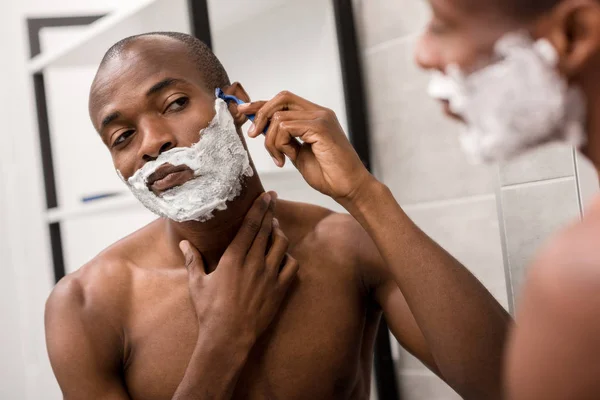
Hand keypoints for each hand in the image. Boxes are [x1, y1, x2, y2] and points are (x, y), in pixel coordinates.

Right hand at [179, 192, 298, 340]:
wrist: (229, 338)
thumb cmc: (209, 311)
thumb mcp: (197, 284)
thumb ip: (193, 260)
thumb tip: (184, 243)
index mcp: (233, 258)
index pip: (250, 226)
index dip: (259, 208)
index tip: (265, 196)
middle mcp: (254, 263)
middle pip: (267, 230)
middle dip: (271, 212)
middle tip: (273, 200)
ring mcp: (269, 276)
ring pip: (282, 244)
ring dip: (280, 233)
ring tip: (275, 228)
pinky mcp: (280, 290)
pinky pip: (292, 266)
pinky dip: (289, 257)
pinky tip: (283, 256)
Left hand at [238, 91, 374, 202]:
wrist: (349, 188)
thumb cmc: (328, 175)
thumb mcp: (298, 154)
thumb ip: (284, 140)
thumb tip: (263, 131)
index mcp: (315, 117)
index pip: (284, 101)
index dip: (262, 104)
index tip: (243, 110)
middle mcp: (319, 113)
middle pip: (281, 98)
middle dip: (260, 114)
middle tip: (253, 135)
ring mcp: (321, 118)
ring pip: (279, 117)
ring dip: (270, 140)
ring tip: (279, 159)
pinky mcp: (320, 127)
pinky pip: (286, 128)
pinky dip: (279, 144)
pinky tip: (285, 159)